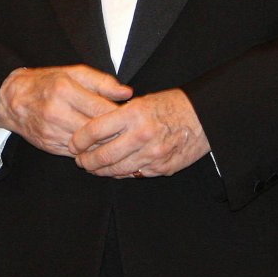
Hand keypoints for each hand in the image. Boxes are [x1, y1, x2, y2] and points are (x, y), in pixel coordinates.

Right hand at [0, 65, 131, 156]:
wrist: (12, 99)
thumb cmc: (47, 82)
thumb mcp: (73, 73)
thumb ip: (102, 81)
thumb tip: (127, 93)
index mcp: (65, 90)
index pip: (103, 109)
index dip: (121, 115)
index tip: (131, 116)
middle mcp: (57, 112)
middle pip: (98, 131)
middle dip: (116, 132)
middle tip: (128, 130)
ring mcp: (52, 131)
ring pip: (89, 146)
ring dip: (104, 144)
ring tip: (115, 138)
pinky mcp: (49, 145)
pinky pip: (77, 153)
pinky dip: (90, 151)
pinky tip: (97, 145)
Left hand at [69, 88, 209, 178]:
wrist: (204, 118)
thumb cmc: (172, 105)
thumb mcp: (143, 101)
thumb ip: (119, 114)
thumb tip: (95, 127)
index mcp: (134, 114)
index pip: (95, 130)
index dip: (79, 139)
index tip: (73, 143)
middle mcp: (141, 135)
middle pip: (103, 155)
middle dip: (86, 160)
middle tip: (79, 160)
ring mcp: (152, 154)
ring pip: (116, 169)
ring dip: (100, 170)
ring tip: (92, 167)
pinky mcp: (161, 168)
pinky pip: (133, 174)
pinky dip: (120, 173)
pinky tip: (114, 170)